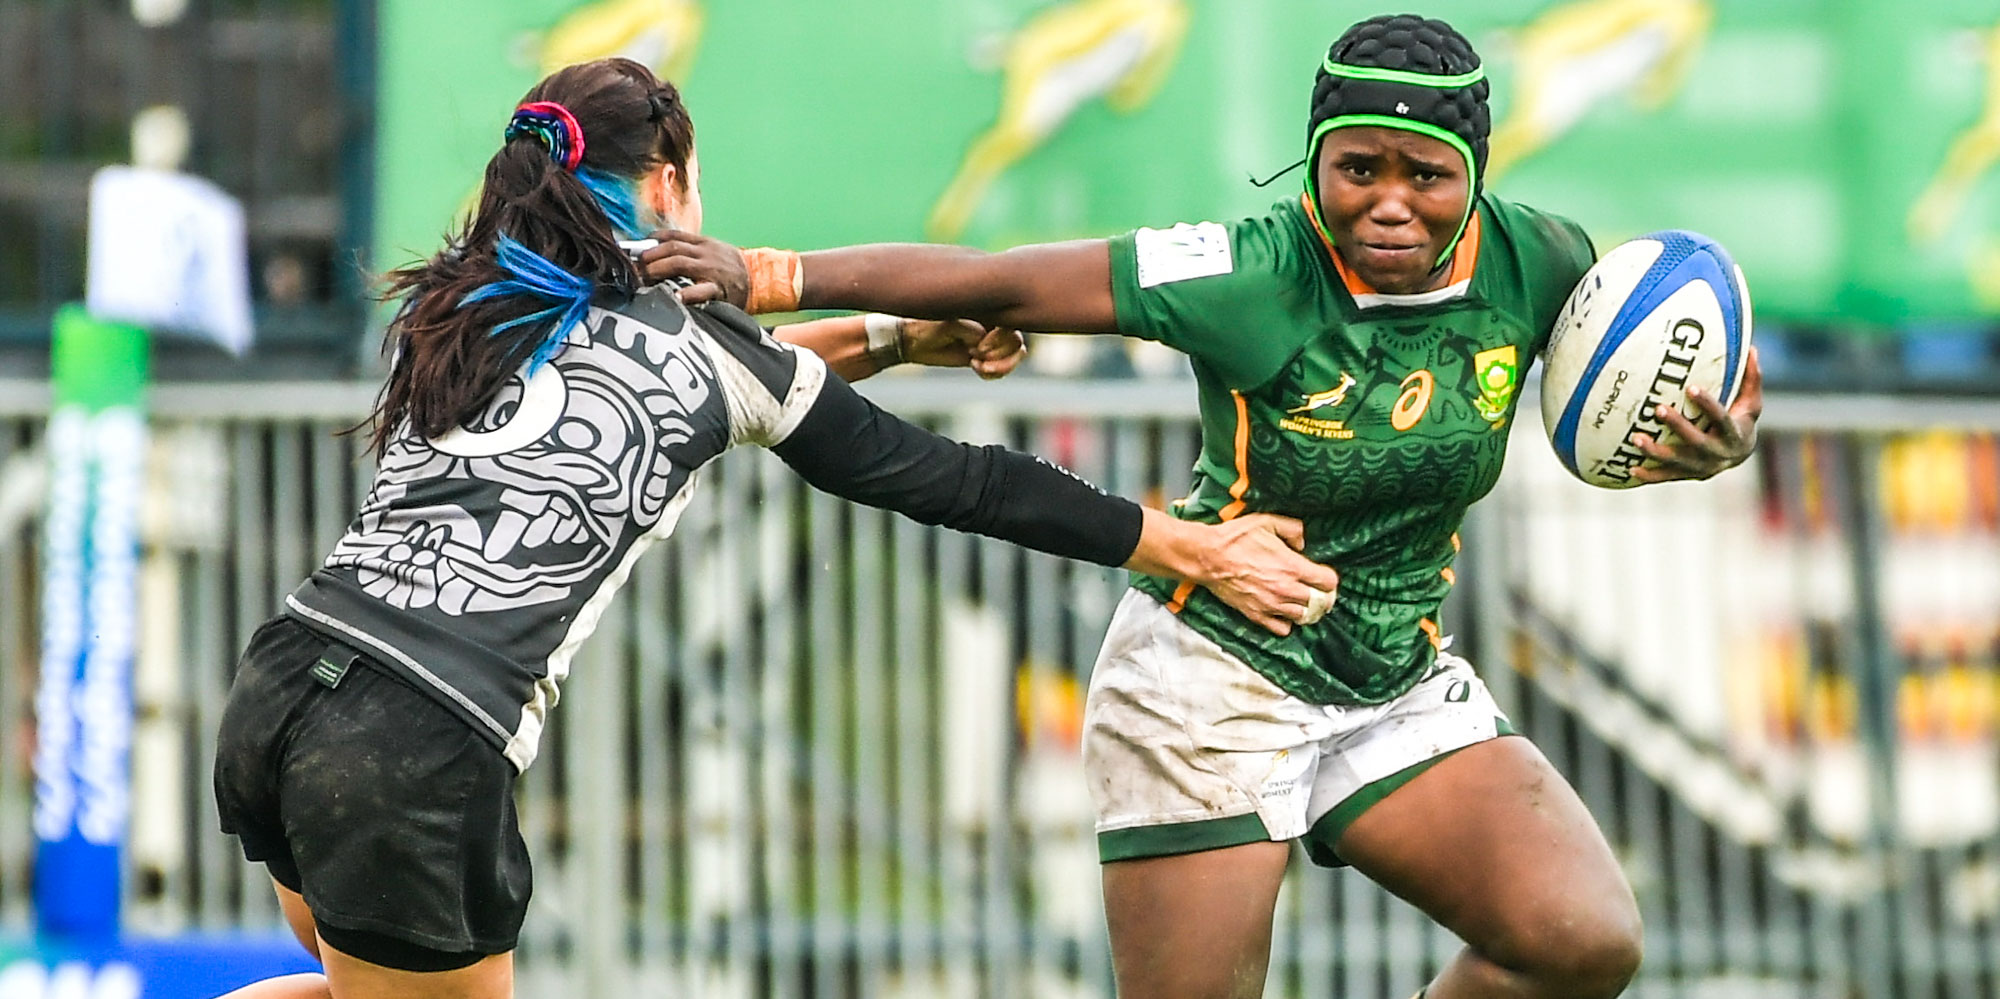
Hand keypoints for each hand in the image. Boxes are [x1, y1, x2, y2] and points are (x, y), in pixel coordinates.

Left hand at [635, 230, 748, 306]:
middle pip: (672, 248)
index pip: (673, 236)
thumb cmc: (730, 268)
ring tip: (644, 278)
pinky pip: (702, 290)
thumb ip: (690, 251)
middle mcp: (706, 253)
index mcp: (703, 243)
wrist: (759, 279)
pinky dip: (688, 294)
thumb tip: (659, 253)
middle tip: (635, 266)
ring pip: (680, 263)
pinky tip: (675, 297)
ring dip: (658, 269)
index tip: (637, 247)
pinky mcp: (719, 289)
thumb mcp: (712, 252)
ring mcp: (712, 270)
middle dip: (650, 256)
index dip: (653, 240)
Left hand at [900, 320, 1026, 378]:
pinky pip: (1005, 367)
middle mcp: (993, 321)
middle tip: (975, 358)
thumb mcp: (947, 323)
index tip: (978, 348)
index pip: (1010, 322)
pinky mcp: (987, 355)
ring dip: (1001, 366)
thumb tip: (983, 338)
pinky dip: (995, 373)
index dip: (1000, 339)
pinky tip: (977, 369)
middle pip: (1017, 340)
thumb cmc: (928, 327)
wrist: (914, 341)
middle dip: (1001, 355)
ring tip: (978, 367)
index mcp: (986, 307)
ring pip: (1016, 353)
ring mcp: (992, 339)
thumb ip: (968, 328)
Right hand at [1186, 513, 1340, 636]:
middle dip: (1322, 596)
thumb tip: (1302, 542)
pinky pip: (1282, 629)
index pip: (1328, 582)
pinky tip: (1282, 612)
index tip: (1323, 576)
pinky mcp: (1257, 615)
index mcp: (1293, 567)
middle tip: (1317, 591)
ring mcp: (1272, 605)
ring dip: (1306, 610)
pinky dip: (1286, 623)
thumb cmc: (1235, 538)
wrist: (1208, 557)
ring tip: (1300, 601)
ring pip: (1303, 617)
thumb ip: (1293, 529)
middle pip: (1320, 603)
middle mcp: (1286, 590)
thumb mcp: (1268, 521)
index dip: (1329, 579)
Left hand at [1631, 346, 1763, 482]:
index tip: (1691, 388)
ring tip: (1635, 438)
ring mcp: (1702, 468)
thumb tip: (1751, 348)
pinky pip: (1665, 476)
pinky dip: (1649, 474)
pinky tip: (1629, 467)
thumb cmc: (1742, 420)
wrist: (1739, 455)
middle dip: (1677, 426)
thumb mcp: (1751, 403)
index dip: (1708, 405)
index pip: (1721, 418)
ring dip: (1655, 452)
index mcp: (1734, 434)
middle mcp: (1718, 454)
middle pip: (1696, 441)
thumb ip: (1751, 379)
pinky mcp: (1687, 475)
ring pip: (1677, 462)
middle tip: (1657, 408)